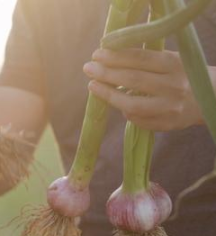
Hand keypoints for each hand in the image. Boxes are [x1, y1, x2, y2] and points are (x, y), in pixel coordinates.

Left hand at [83, 48, 213, 130]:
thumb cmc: (182, 75)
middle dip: (106, 74)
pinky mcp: (167, 125)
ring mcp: (170, 108)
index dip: (115, 56)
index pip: (140, 59)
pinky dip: (125, 111)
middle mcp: (174, 86)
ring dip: (108, 95)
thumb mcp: (170, 61)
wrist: (212, 99)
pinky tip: (117, 103)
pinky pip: (138, 120)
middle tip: (88, 68)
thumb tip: (107, 60)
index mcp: (174, 65)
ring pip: (132, 105)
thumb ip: (145, 61)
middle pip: (134, 80)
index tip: (97, 54)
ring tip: (93, 86)